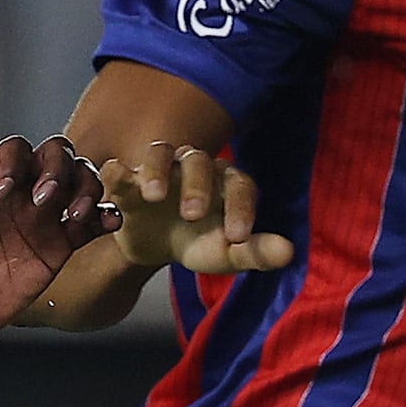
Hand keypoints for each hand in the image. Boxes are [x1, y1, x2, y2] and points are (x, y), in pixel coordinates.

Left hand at [0, 136, 118, 340]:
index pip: (14, 151)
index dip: (13, 165)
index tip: (0, 198)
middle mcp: (17, 193)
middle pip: (55, 155)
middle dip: (56, 170)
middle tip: (41, 201)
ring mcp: (40, 219)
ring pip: (80, 180)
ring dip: (85, 188)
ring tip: (72, 216)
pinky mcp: (57, 247)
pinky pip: (93, 222)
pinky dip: (106, 215)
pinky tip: (106, 223)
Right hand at [101, 144, 295, 279]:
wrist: (154, 248)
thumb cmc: (197, 242)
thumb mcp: (224, 253)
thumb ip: (254, 252)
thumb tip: (288, 253)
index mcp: (225, 182)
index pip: (239, 185)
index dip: (240, 208)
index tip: (237, 239)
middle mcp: (193, 167)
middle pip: (199, 161)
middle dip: (196, 185)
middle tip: (191, 215)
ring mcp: (159, 170)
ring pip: (160, 153)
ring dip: (156, 170)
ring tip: (152, 196)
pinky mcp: (126, 179)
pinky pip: (119, 167)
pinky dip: (117, 172)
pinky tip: (117, 185)